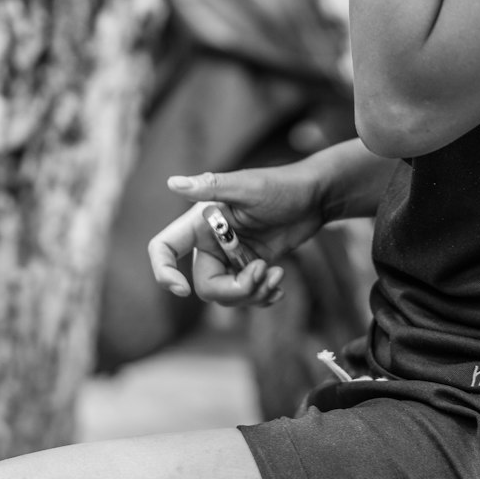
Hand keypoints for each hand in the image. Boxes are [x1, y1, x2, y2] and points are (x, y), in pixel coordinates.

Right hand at [147, 164, 326, 307]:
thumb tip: (172, 182)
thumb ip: (212, 187)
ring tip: (277, 274)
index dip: (164, 272)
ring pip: (227, 296)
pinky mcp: (250, 267)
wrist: (315, 197)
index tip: (182, 290)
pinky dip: (261, 296)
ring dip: (253, 293)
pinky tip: (279, 285)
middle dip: (234, 289)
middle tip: (263, 272)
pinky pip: (246, 296)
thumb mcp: (248, 187)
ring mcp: (231, 257)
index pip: (164, 248)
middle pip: (204, 284)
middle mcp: (211, 241)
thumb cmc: (282, 185)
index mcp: (201, 222)